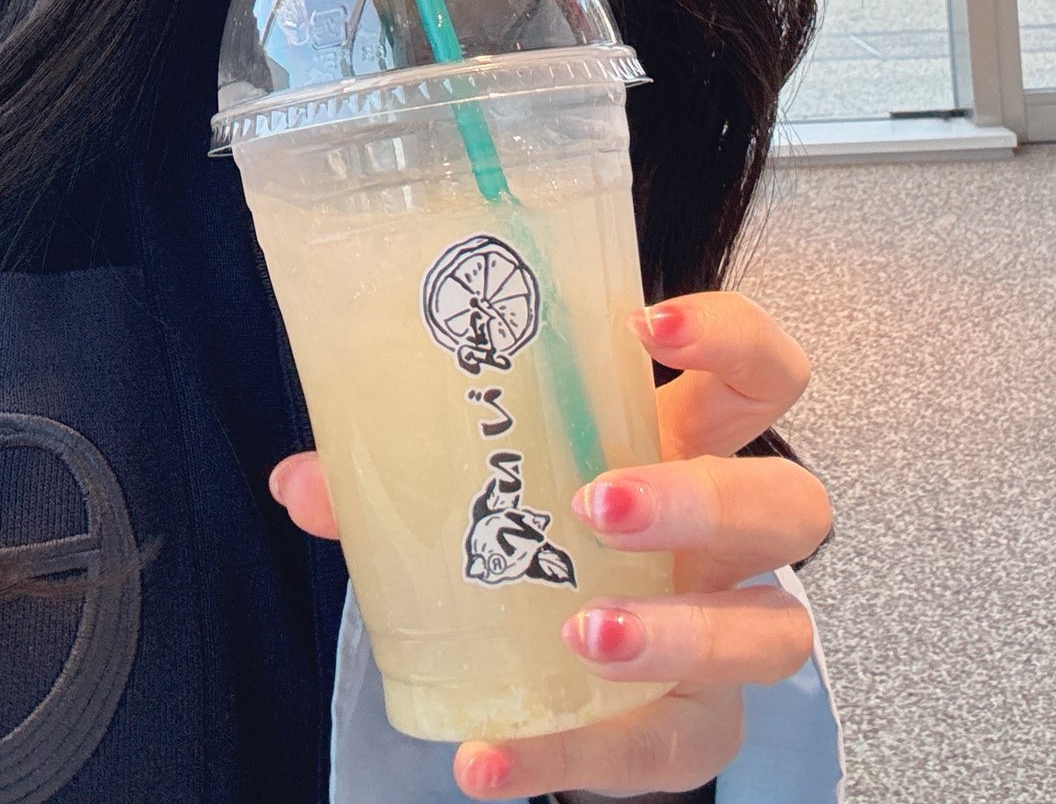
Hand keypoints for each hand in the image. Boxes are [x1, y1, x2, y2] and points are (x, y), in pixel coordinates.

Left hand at [267, 290, 830, 799]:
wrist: (574, 652)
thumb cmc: (549, 528)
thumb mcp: (491, 479)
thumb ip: (396, 472)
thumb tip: (297, 481)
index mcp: (687, 443)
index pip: (762, 370)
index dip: (728, 339)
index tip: (645, 324)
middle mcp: (730, 540)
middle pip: (785, 501)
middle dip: (701, 497)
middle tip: (599, 501)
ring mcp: (729, 635)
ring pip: (769, 632)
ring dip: (675, 630)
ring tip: (579, 633)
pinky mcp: (696, 726)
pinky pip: (662, 747)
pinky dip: (570, 756)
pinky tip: (490, 757)